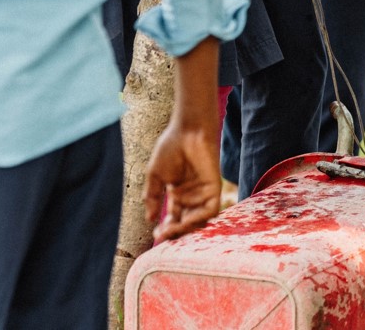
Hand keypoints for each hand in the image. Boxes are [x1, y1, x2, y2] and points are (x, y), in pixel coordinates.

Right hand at [145, 123, 220, 242]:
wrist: (186, 130)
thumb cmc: (170, 148)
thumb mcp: (155, 177)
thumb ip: (153, 198)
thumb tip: (150, 219)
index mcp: (178, 193)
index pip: (173, 217)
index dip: (166, 228)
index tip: (155, 232)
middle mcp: (192, 195)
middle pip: (185, 222)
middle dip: (174, 231)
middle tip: (162, 234)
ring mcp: (203, 192)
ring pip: (198, 220)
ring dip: (185, 228)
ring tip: (171, 230)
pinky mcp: (214, 187)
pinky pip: (210, 209)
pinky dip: (199, 218)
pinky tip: (185, 221)